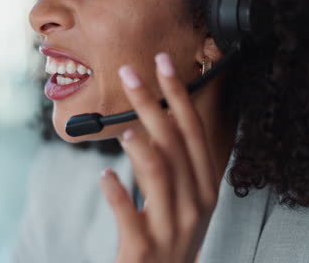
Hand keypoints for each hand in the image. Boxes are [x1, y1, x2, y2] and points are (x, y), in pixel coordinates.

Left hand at [100, 53, 218, 262]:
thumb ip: (174, 167)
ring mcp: (173, 228)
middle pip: (174, 143)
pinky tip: (104, 177)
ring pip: (159, 173)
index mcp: (205, 188)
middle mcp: (195, 204)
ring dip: (140, 146)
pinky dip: (115, 192)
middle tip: (130, 75)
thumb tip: (150, 128)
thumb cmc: (172, 238)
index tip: (164, 65)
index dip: (179, 95)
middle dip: (152, 104)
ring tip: (123, 131)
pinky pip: (130, 213)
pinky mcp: (144, 248)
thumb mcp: (184, 201)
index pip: (194, 132)